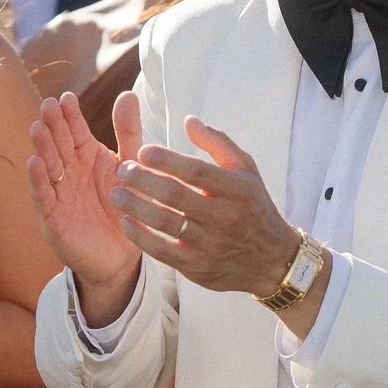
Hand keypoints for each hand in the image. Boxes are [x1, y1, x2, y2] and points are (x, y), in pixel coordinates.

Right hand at [28, 90, 144, 296]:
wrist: (122, 256)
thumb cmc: (124, 207)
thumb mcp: (129, 166)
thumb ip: (128, 133)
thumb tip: (128, 93)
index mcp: (87, 156)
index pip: (76, 131)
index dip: (70, 116)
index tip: (66, 98)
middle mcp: (69, 172)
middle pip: (59, 145)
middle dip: (53, 126)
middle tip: (48, 105)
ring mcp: (58, 194)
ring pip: (48, 167)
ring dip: (42, 149)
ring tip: (38, 129)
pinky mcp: (53, 218)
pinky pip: (44, 197)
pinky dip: (38, 181)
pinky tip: (34, 164)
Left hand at [110, 116, 300, 297]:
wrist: (271, 260)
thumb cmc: (252, 206)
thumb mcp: (246, 170)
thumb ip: (217, 144)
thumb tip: (189, 121)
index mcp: (237, 189)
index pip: (196, 171)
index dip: (166, 159)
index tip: (142, 151)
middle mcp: (225, 217)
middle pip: (175, 195)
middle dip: (143, 180)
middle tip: (122, 169)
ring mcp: (211, 244)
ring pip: (165, 222)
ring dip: (135, 206)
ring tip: (115, 193)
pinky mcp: (198, 267)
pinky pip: (162, 251)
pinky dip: (140, 236)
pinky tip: (126, 221)